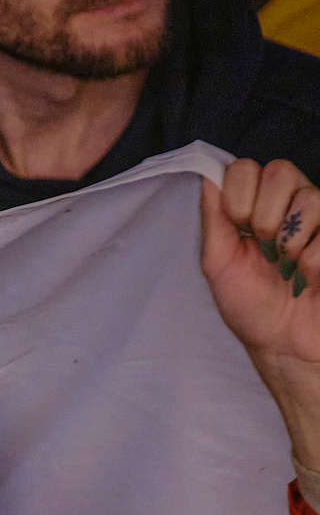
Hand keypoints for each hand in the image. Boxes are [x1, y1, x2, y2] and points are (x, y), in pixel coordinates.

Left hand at [201, 158, 319, 468]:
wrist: (285, 346)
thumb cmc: (253, 309)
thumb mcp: (219, 264)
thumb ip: (214, 219)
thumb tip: (207, 176)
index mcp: (256, 209)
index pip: (247, 168)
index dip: (240, 192)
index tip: (236, 223)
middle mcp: (291, 206)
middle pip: (279, 171)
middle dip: (263, 214)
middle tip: (265, 248)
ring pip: (309, 198)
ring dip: (290, 239)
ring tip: (289, 266)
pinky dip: (314, 260)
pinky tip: (310, 278)